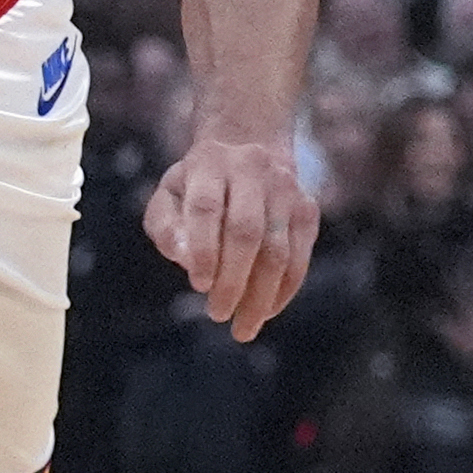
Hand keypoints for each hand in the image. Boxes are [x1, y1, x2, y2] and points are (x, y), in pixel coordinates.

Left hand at [146, 132, 316, 337]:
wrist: (248, 146)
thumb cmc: (196, 186)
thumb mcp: (169, 197)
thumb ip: (165, 227)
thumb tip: (183, 260)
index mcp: (209, 163)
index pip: (207, 207)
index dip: (203, 248)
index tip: (197, 285)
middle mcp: (252, 170)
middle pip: (246, 231)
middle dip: (233, 280)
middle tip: (218, 315)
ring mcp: (285, 189)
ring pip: (278, 249)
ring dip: (261, 295)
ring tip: (243, 327)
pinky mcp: (307, 208)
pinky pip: (300, 257)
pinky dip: (284, 290)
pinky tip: (266, 311)